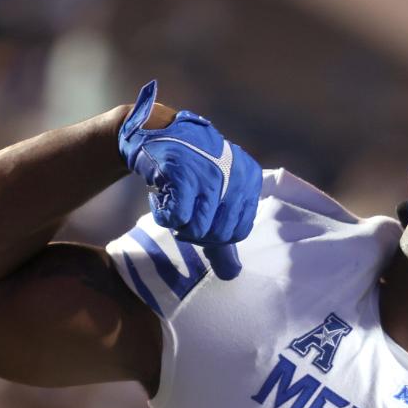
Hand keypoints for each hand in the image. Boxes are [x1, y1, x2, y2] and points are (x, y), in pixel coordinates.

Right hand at [118, 80, 262, 279]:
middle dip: (195, 234)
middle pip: (218, 234)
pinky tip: (159, 199)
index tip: (198, 221)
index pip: (238, 232)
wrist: (157, 132)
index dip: (215, 237)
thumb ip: (223, 239)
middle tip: (182, 215)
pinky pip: (177, 218)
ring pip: (198, 229)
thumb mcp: (214, 200)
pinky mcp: (183, 174)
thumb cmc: (190, 170)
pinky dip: (163, 215)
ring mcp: (210, 174)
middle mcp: (236, 176)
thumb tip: (232, 275)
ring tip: (171, 205)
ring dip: (178, 225)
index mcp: (250, 181)